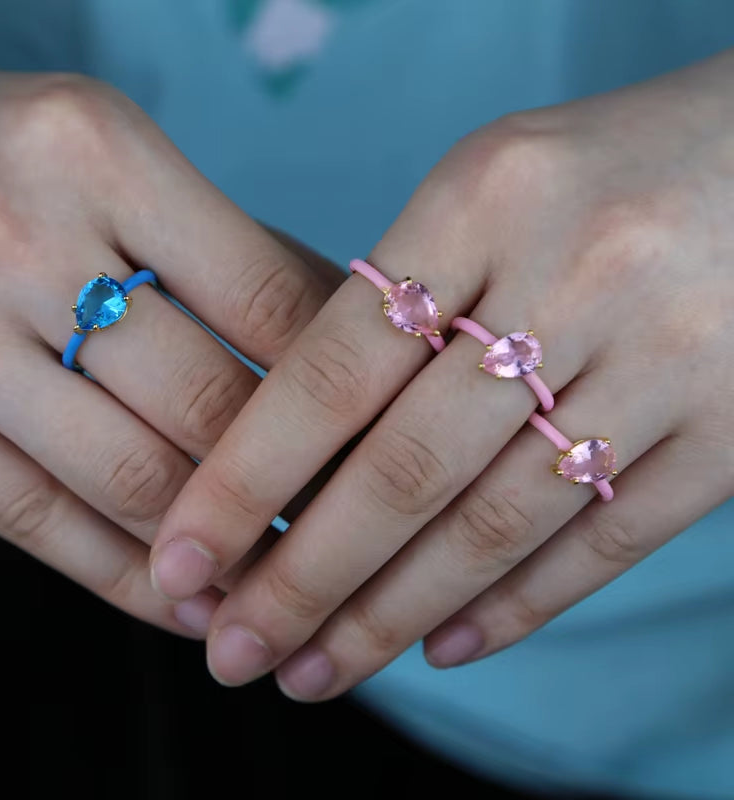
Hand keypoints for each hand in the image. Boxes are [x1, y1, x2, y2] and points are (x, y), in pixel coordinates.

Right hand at [0, 58, 341, 635]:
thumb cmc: (5, 158)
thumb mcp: (113, 157)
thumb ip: (225, 249)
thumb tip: (337, 342)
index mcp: (97, 154)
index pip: (269, 303)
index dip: (345, 388)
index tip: (389, 442)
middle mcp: (16, 239)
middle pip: (208, 404)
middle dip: (298, 484)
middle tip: (357, 527)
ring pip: (129, 479)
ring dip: (223, 550)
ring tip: (286, 582)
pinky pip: (37, 521)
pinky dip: (126, 578)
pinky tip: (187, 601)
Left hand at [154, 49, 733, 694]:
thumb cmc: (600, 172)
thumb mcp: (485, 190)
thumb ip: (401, 304)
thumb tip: (302, 450)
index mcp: (485, 198)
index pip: (333, 369)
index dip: (245, 479)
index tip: (182, 561)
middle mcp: (579, 274)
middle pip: (406, 468)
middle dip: (305, 578)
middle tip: (236, 651)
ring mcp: (670, 356)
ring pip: (498, 522)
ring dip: (395, 615)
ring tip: (319, 670)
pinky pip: (609, 537)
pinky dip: (518, 605)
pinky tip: (443, 646)